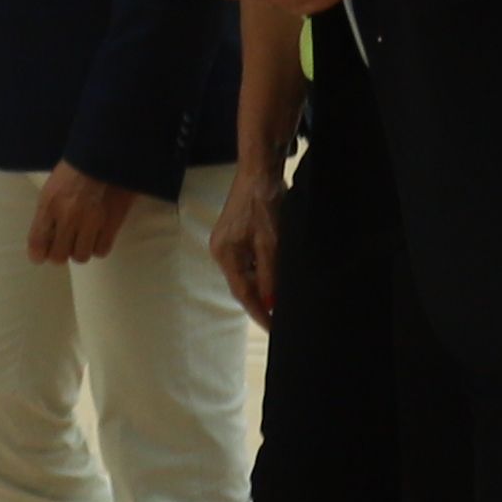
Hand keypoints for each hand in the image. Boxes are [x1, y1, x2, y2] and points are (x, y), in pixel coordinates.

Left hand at [27, 162, 146, 265]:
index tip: (41, 255)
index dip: (38, 254)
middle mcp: (67, 216)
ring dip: (81, 250)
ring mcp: (90, 221)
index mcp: (49, 203)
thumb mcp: (52, 185)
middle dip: (60, 253)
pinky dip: (99, 246)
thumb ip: (46, 211)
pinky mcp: (111, 222)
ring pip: (81, 256)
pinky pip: (101, 250)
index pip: (37, 241)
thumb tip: (44, 239)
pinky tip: (98, 236)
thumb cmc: (77, 167)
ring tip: (83, 238)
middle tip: (65, 245)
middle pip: (58, 256)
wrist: (108, 153)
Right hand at [210, 174, 282, 323]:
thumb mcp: (271, 244)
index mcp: (225, 255)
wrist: (259, 172)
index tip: (273, 329)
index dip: (259, 313)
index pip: (242, 294)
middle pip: (241, 285)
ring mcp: (226, 242)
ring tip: (280, 297)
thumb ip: (269, 275)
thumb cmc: (264, 204)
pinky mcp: (234, 234)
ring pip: (245, 273)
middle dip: (260, 301)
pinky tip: (275, 272)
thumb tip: (271, 303)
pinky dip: (260, 270)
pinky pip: (247, 261)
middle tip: (279, 318)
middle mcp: (221, 250)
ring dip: (261, 285)